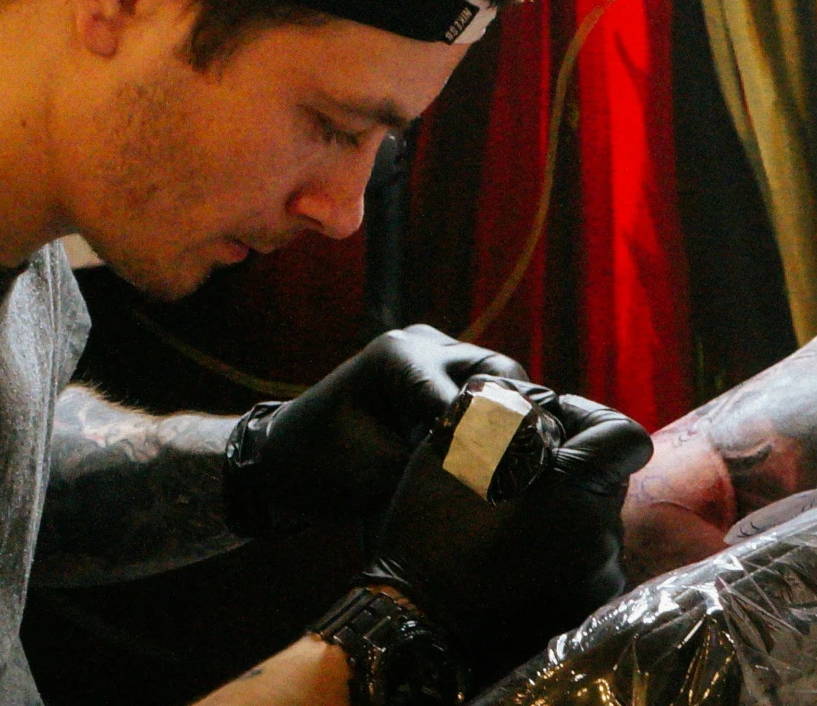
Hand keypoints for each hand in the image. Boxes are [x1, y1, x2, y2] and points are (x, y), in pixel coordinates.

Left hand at [226, 325, 522, 536]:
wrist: (283, 460)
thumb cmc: (321, 468)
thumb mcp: (381, 474)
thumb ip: (440, 466)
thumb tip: (503, 470)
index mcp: (400, 358)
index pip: (477, 394)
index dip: (505, 435)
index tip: (524, 474)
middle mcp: (419, 342)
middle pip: (500, 371)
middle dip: (520, 416)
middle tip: (533, 465)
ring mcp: (427, 353)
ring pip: (497, 377)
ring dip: (510, 415)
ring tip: (521, 463)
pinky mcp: (431, 372)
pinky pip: (479, 387)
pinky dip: (493, 416)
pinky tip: (501, 454)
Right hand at [359, 383, 652, 684]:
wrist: (421, 631)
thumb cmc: (430, 537)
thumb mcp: (449, 453)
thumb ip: (500, 411)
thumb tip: (534, 400)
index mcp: (576, 493)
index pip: (625, 437)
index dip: (589, 419)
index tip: (548, 427)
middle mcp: (603, 539)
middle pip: (608, 479)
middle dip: (569, 466)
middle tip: (517, 472)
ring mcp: (599, 582)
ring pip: (596, 522)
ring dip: (563, 510)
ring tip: (508, 520)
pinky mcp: (588, 612)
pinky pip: (587, 563)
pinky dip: (559, 551)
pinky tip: (514, 557)